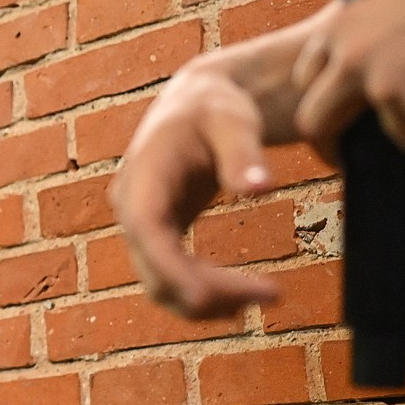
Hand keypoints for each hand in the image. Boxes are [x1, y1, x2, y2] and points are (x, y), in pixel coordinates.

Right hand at [111, 62, 283, 318]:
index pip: (147, 233)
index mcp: (142, 177)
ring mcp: (142, 226)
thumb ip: (244, 153)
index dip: (172, 271)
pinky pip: (173, 277)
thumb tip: (261, 190)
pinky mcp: (158, 235)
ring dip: (209, 302)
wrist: (195, 102)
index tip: (213, 298)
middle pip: (156, 271)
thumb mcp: (233, 121)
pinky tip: (244, 295)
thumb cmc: (214, 106)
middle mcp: (132, 207)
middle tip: (272, 294)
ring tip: (268, 296)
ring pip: (162, 285)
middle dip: (209, 294)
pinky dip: (206, 292)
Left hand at [293, 0, 404, 156]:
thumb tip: (371, 89)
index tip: (341, 131)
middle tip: (374, 153)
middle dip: (343, 148)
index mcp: (344, 28)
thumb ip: (378, 45)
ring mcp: (394, 88)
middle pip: (317, 126)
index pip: (305, 85)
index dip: (324, 110)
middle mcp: (356, 59)